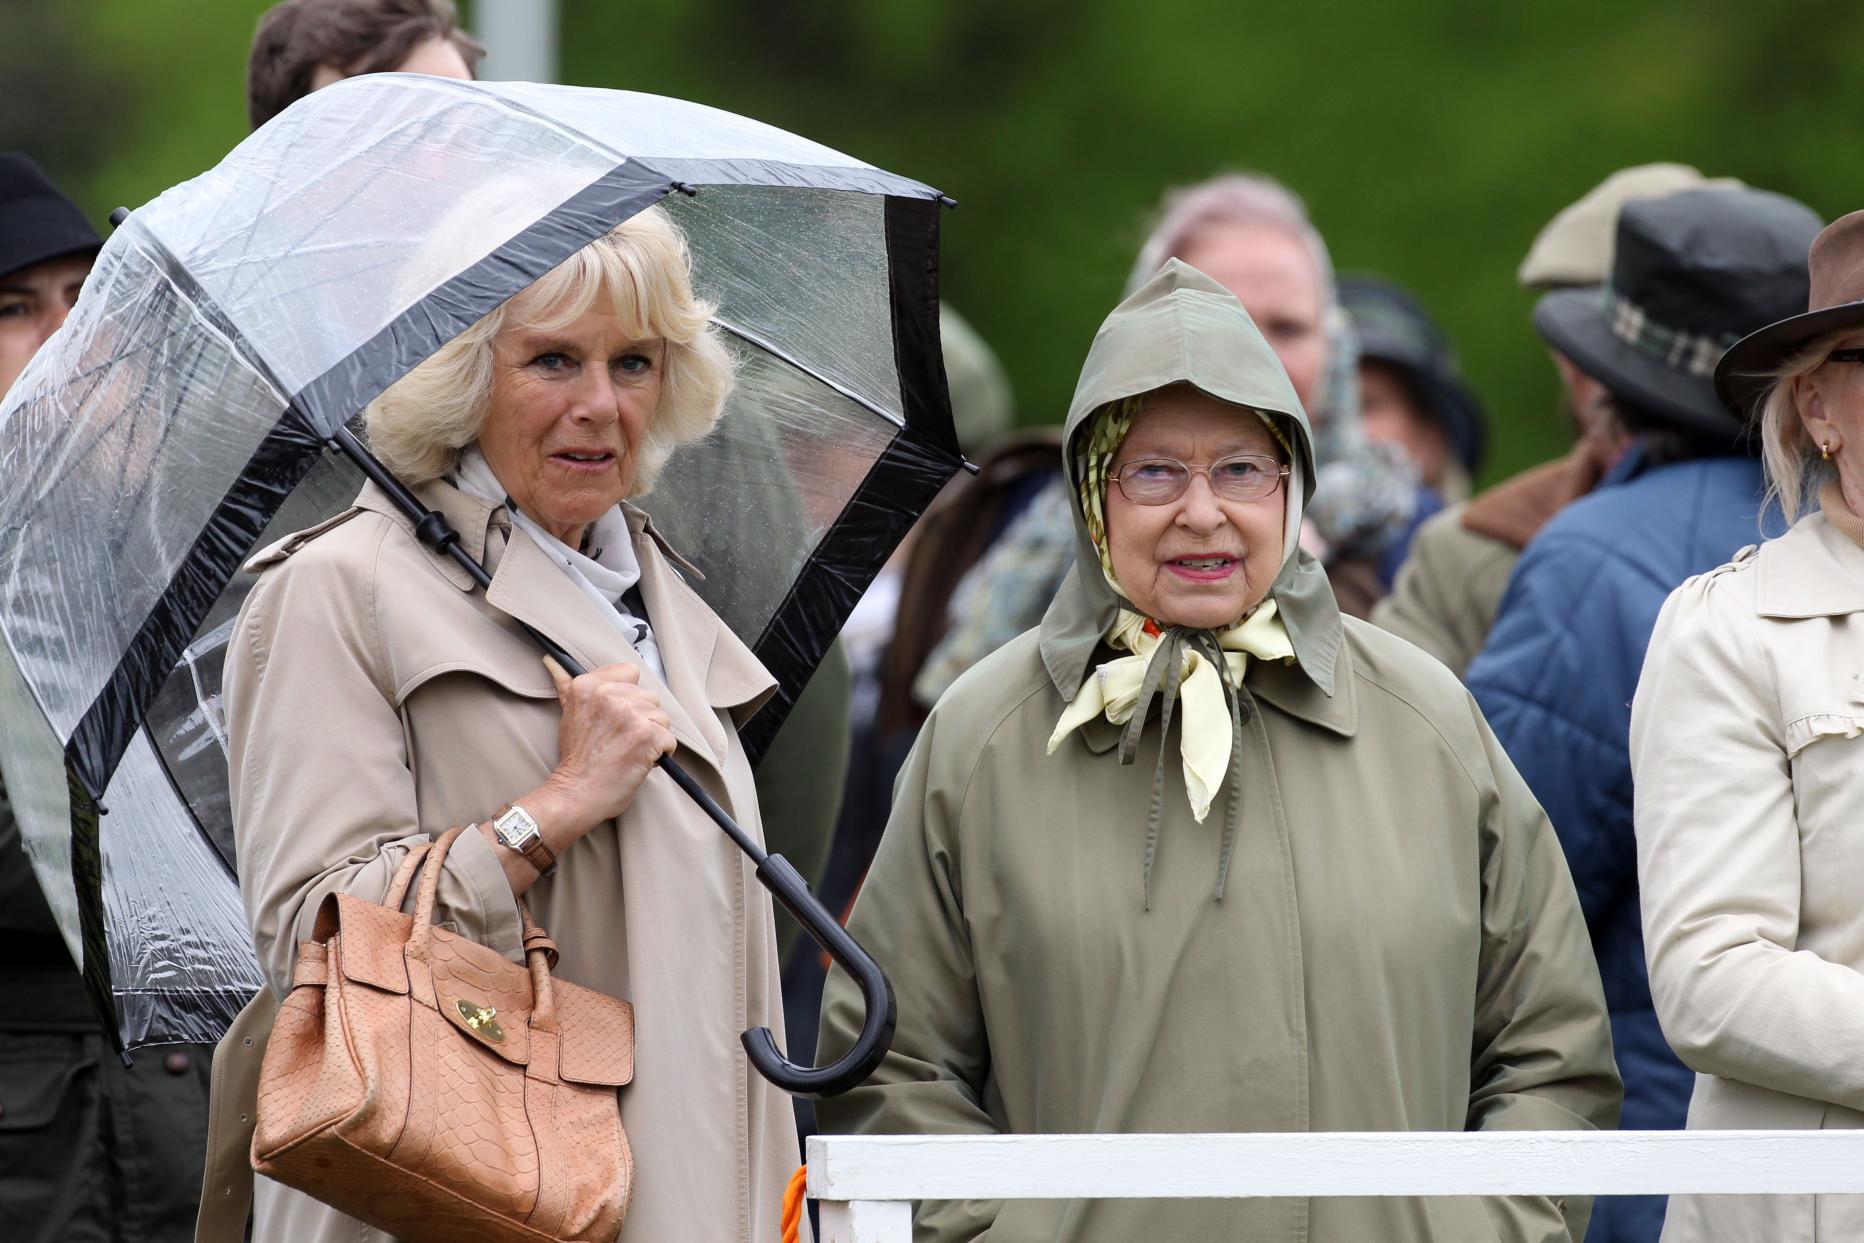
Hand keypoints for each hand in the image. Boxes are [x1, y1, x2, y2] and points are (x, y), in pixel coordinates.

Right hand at [536, 655, 675, 836]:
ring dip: (651, 737)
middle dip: (641, 720)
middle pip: (649, 697)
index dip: (629, 697)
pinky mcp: (647, 735)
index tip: (616, 716)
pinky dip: (660, 754)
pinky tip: (639, 761)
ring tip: (627, 752)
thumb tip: (551, 660)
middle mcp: (609, 695)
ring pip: (662, 718)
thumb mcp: (568, 714)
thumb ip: (566, 685)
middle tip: (619, 740)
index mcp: (590, 685)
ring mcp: (630, 714)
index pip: (630, 672)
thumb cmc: (576, 758)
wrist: (576, 794)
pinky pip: (669, 739)